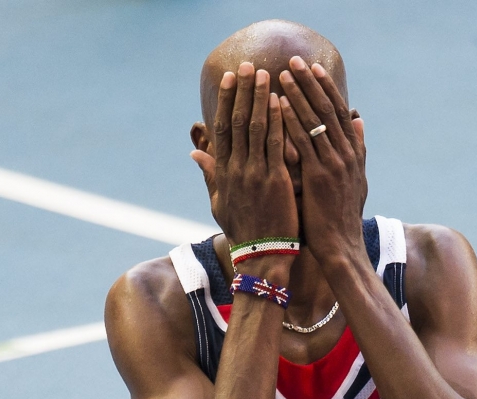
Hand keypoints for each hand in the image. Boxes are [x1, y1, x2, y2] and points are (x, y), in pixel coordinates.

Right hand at [191, 62, 296, 248]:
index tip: (231, 79)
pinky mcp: (275, 180)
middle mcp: (236, 169)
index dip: (227, 102)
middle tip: (248, 65)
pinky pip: (275, 144)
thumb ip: (209, 173)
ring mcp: (255, 174)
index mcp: (223, 173)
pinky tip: (282, 101)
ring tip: (267, 74)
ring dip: (261, 98)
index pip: (223, 129)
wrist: (262, 255)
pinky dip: (278, 121)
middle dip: (243, 92)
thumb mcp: (219, 202)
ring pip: (257, 127)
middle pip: (238, 122)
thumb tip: (195, 152)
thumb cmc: (243, 229)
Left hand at [278, 57, 367, 265]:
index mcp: (353, 154)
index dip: (326, 89)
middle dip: (311, 84)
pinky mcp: (320, 177)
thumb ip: (357, 149)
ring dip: (299, 95)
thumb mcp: (356, 180)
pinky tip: (281, 105)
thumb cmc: (341, 218)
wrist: (341, 249)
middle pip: (328, 109)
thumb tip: (360, 120)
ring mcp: (334, 164)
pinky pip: (304, 142)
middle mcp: (346, 154)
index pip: (338, 113)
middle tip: (295, 62)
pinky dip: (293, 121)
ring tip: (283, 75)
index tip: (313, 69)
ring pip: (316, 121)